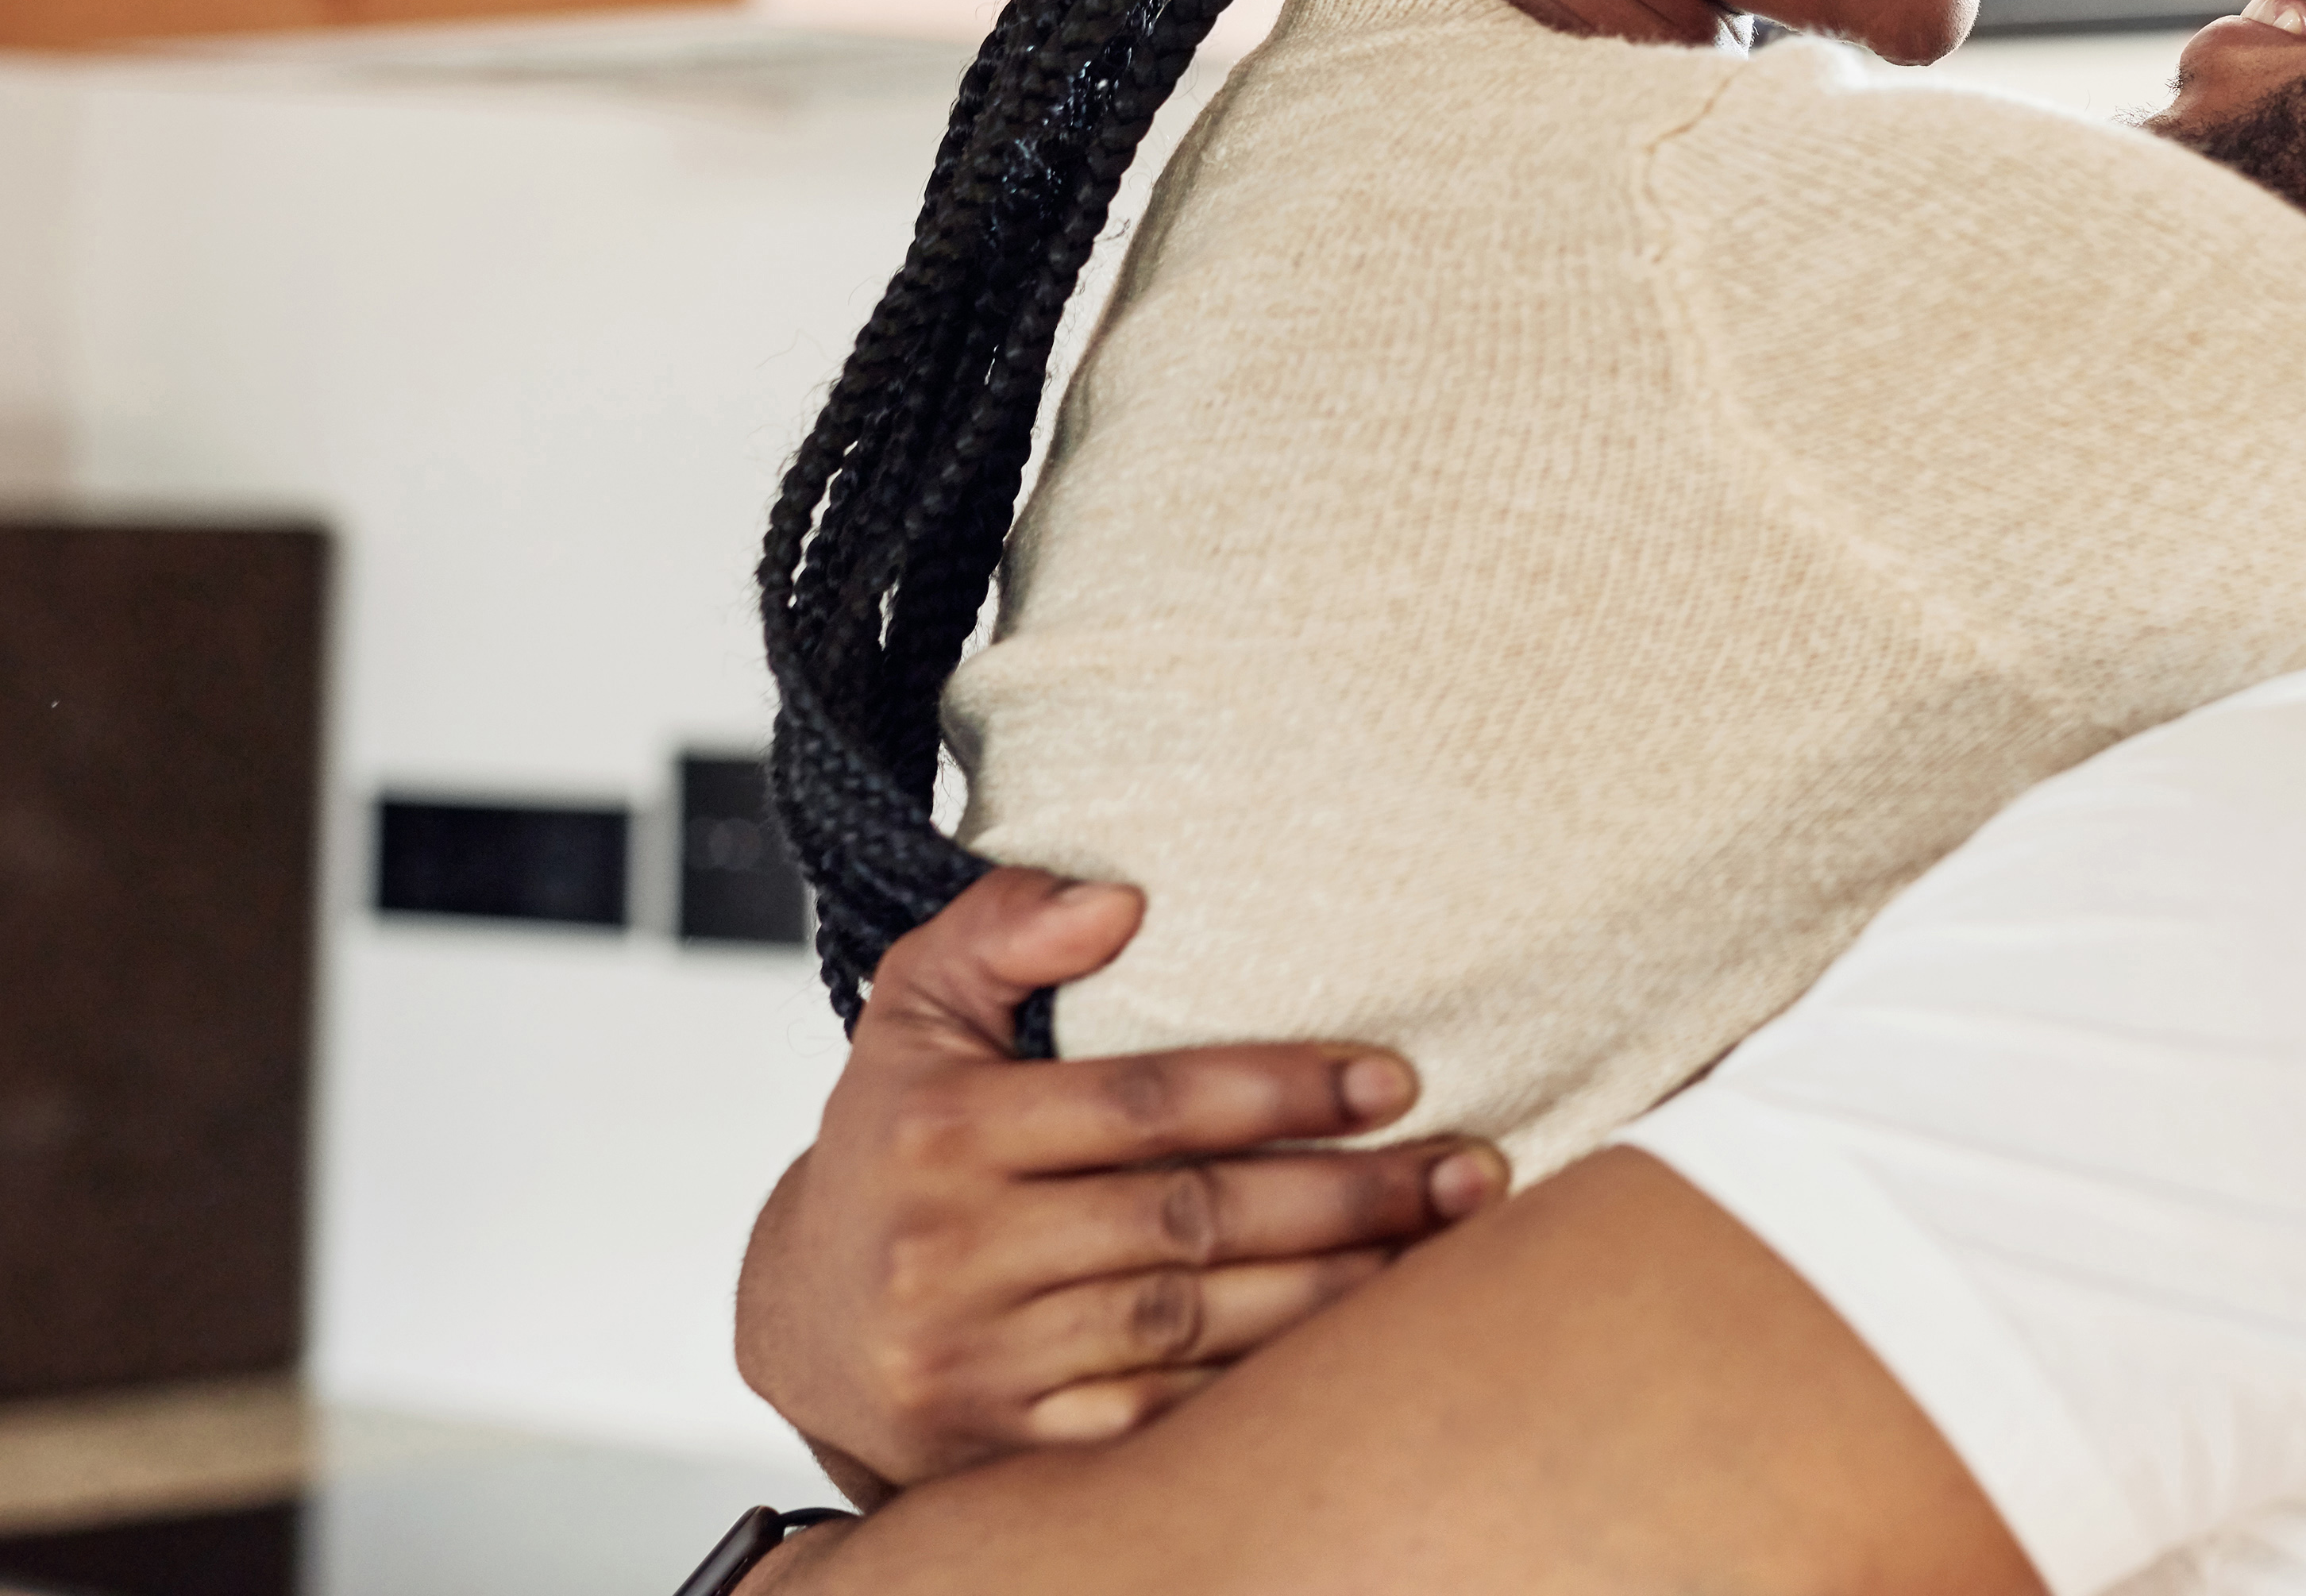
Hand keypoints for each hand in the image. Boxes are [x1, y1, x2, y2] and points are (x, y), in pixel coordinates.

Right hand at [735, 866, 1501, 1502]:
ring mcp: (978, 1360)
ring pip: (1187, 1324)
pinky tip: (1349, 1347)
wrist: (798, 1320)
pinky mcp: (1001, 1447)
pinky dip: (1254, 1384)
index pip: (1144, 1102)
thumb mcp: (914, 1010)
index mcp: (943, 1132)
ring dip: (1330, 1290)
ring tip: (1438, 1248)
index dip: (1279, 1087)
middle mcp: (952, 1252)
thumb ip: (1000, 929)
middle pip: (1187, 1219)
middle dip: (1344, 1195)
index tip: (1395, 1078)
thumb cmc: (895, 1140)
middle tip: (1466, 1171)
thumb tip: (1121, 899)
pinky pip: (1154, 1414)